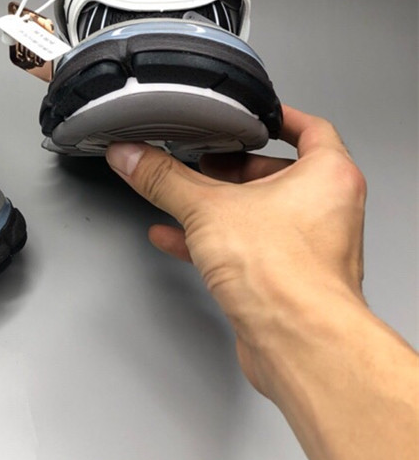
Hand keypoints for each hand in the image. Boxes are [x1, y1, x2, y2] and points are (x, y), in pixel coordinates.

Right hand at [105, 105, 367, 397]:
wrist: (298, 344)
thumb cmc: (286, 276)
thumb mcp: (206, 208)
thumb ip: (163, 178)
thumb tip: (132, 155)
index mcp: (328, 176)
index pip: (309, 128)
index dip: (275, 118)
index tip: (248, 115)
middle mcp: (327, 210)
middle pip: (277, 172)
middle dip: (233, 167)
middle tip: (203, 159)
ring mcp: (309, 247)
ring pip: (261, 212)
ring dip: (221, 205)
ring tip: (183, 197)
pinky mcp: (287, 279)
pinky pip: (247, 247)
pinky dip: (214, 239)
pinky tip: (177, 238)